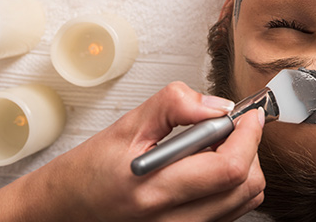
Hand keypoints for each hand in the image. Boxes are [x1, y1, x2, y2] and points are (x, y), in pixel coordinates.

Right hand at [0, 82, 265, 221]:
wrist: (65, 210)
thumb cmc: (88, 172)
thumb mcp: (126, 126)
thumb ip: (174, 106)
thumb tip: (217, 105)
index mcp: (153, 189)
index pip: (229, 169)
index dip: (249, 136)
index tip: (249, 114)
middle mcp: (171, 220)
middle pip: (246, 187)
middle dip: (250, 149)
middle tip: (232, 127)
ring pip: (244, 201)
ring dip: (243, 167)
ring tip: (214, 148)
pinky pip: (231, 211)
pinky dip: (232, 185)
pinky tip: (207, 169)